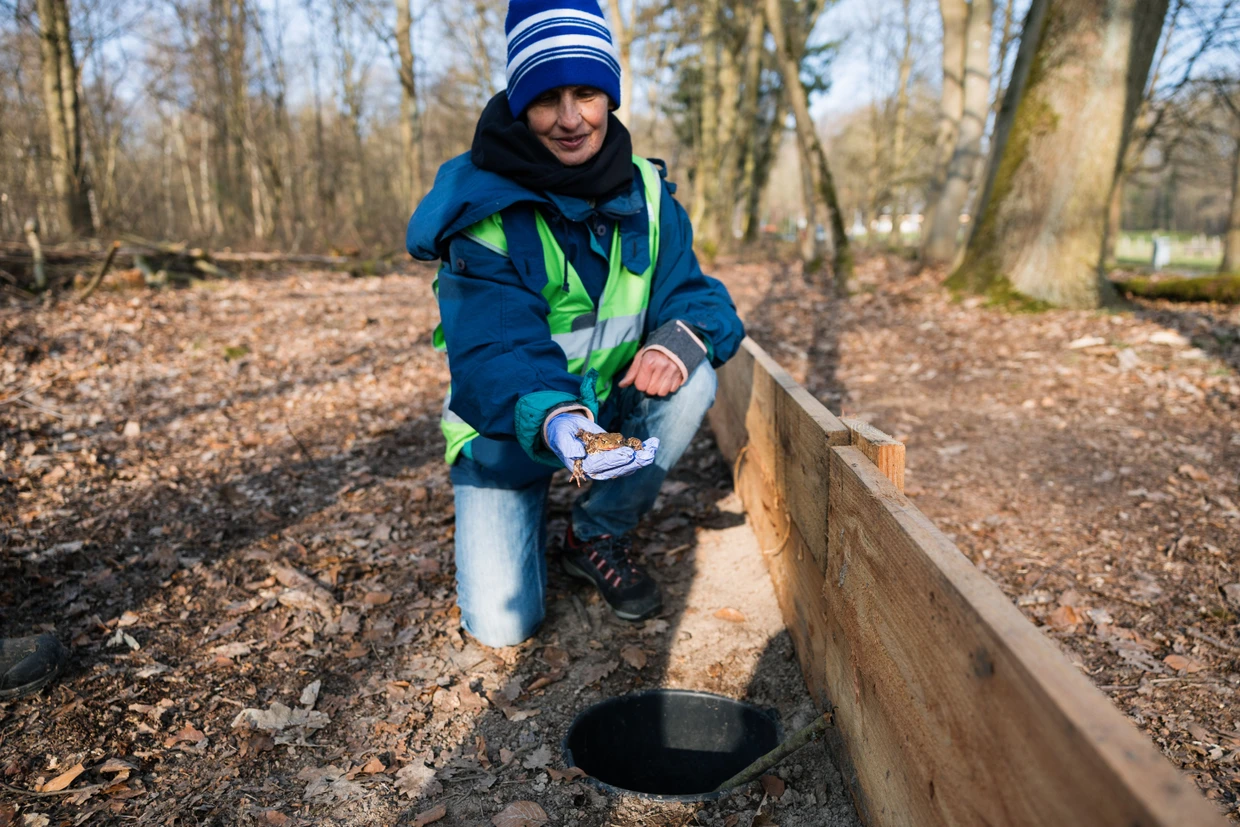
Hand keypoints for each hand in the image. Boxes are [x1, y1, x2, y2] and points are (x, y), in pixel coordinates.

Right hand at [544, 413, 659, 480]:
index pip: (601, 465)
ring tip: (654, 447)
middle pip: (618, 469)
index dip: (615, 460)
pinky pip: (631, 456)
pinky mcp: (615, 456)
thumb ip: (567, 446)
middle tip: (648, 454)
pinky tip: (653, 444)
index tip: (628, 454)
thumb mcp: (560, 436)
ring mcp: (608, 464)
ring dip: (642, 457)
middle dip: (635, 461)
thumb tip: (577, 454)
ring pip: (628, 464)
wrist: (566, 429)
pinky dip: (642, 450)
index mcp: (583, 467)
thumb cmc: (561, 432)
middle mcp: (598, 469)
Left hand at [618, 348, 683, 396]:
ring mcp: (673, 372)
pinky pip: (672, 390)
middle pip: (651, 391)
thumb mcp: (641, 355)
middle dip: (649, 386)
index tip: (642, 376)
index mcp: (649, 362)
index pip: (640, 385)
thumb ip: (632, 371)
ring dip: (659, 389)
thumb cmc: (654, 348)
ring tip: (659, 379)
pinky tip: (668, 378)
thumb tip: (621, 385)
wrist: (677, 340)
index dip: (640, 382)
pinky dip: (669, 387)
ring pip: (662, 393)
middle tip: (651, 377)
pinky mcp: (681, 375)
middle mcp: (661, 367)